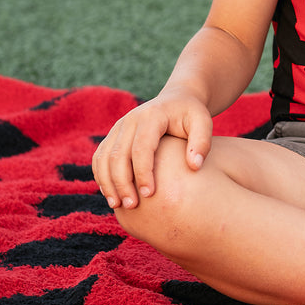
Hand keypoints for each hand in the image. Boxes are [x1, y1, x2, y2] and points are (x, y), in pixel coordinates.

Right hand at [92, 89, 212, 208]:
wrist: (177, 99)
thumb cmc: (191, 115)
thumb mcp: (203, 122)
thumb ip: (202, 142)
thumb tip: (194, 166)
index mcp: (152, 116)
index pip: (142, 147)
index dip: (143, 172)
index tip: (150, 194)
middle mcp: (131, 120)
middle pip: (118, 154)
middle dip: (122, 182)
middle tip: (132, 206)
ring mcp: (119, 127)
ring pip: (104, 157)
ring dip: (108, 182)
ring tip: (118, 205)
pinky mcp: (113, 135)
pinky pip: (100, 157)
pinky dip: (102, 176)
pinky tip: (111, 194)